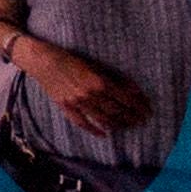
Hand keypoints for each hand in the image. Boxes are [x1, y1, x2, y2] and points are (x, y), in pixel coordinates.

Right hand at [16, 37, 147, 132]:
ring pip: (103, 119)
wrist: (43, 60)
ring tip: (129, 126)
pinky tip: (105, 134)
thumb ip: (112, 77)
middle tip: (143, 120)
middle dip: (132, 117)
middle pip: (117, 111)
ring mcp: (77, 104)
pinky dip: (95, 130)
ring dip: (118, 124)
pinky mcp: (67, 108)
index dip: (138, 105)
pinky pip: (83, 123)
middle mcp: (90, 95)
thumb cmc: (70, 58)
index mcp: (99, 82)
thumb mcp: (94, 64)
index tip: (147, 109)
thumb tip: (132, 89)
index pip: (125, 98)